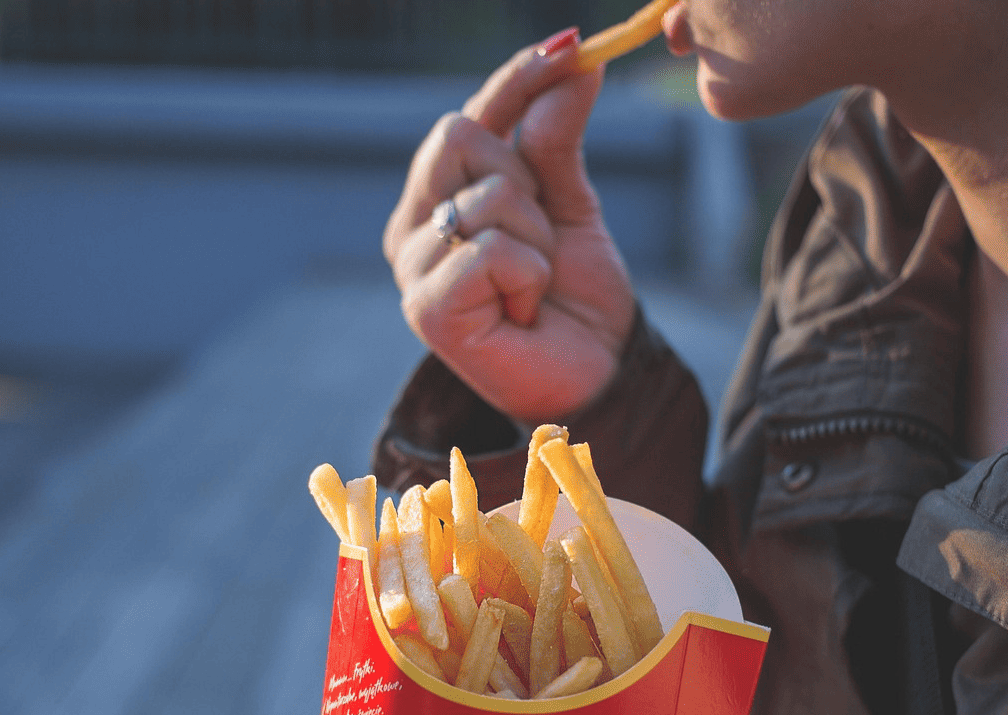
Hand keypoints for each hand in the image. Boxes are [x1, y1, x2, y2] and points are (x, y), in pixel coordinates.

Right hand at [383, 32, 635, 422]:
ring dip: (537, 238)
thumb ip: (557, 138)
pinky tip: (524, 311)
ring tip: (535, 286)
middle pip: (458, 135)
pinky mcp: (426, 310)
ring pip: (486, 195)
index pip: (467, 116)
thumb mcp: (571, 204)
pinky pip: (490, 248)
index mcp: (436, 198)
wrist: (596, 376)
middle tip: (543, 237)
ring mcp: (411, 270)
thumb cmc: (575, 299)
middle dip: (526, 179)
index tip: (573, 45)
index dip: (516, 78)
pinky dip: (529, 275)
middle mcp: (412, 229)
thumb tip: (575, 60)